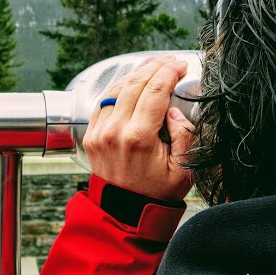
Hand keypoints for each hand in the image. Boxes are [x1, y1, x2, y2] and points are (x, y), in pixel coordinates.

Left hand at [83, 55, 194, 201]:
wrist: (125, 214)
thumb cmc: (156, 194)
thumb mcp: (182, 170)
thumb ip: (183, 136)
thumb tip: (174, 111)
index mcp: (139, 138)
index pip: (155, 90)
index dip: (169, 72)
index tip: (180, 65)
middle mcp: (115, 131)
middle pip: (135, 83)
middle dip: (154, 66)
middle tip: (169, 60)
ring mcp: (99, 132)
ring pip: (117, 89)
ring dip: (136, 73)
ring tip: (152, 64)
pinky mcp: (91, 136)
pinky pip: (103, 102)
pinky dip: (118, 88)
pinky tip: (131, 82)